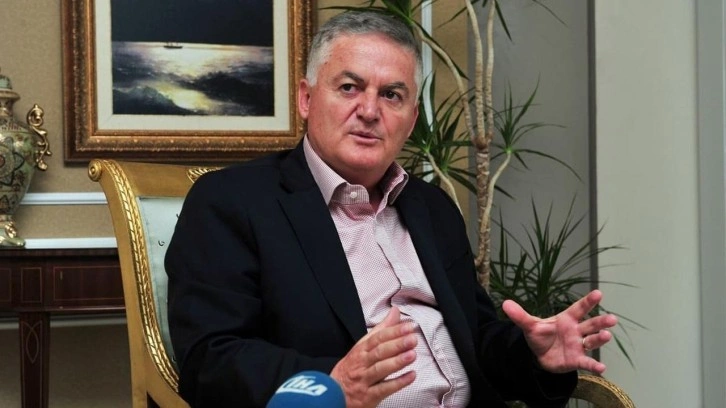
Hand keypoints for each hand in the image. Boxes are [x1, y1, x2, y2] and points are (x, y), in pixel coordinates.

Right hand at [330, 307, 416, 407]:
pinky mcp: (368, 396)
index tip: (409, 326)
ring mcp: (364, 380)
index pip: (377, 338)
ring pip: (380, 369)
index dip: (393, 331)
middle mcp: (362, 364)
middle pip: (379, 352)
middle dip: (396, 344)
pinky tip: (411, 376)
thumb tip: (395, 312)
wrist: (333, 395)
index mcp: (360, 350)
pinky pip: (383, 389)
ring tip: (412, 355)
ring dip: (397, 362)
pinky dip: (398, 382)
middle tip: (412, 338)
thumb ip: (381, 329)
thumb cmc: (351, 369)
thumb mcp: (362, 347)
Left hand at [502, 289, 617, 374]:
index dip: (588, 301)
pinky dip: (594, 365)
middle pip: (590, 324)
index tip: (598, 293)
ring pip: (592, 341)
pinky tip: (602, 368)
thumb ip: (520, 315)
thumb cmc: (539, 336)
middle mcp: (576, 331)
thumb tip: (505, 303)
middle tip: (612, 319)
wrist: (538, 355)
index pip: (579, 308)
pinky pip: (587, 362)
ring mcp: (578, 345)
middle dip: (601, 321)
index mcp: (566, 319)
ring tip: (606, 335)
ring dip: (600, 339)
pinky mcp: (576, 360)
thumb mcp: (529, 325)